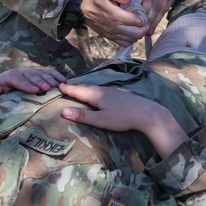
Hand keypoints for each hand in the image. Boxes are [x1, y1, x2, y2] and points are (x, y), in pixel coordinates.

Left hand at [0, 67, 66, 97]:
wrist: (8, 83)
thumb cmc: (3, 90)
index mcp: (11, 76)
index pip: (19, 80)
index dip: (27, 85)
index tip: (34, 90)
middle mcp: (23, 71)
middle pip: (32, 76)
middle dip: (40, 81)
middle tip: (47, 88)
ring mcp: (33, 71)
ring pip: (42, 73)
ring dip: (50, 79)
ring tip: (57, 86)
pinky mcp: (40, 72)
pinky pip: (50, 72)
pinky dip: (57, 76)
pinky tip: (64, 81)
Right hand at [59, 83, 186, 157]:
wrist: (147, 113)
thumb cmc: (122, 118)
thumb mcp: (100, 120)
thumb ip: (82, 116)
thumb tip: (63, 111)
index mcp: (96, 95)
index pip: (78, 90)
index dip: (68, 89)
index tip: (58, 85)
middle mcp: (103, 90)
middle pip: (86, 87)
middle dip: (75, 87)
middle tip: (65, 86)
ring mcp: (113, 90)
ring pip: (95, 88)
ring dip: (85, 88)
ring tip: (79, 89)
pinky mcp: (120, 94)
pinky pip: (102, 90)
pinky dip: (95, 90)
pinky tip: (98, 93)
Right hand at [81, 0, 147, 46]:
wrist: (82, 9)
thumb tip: (129, 0)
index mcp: (114, 15)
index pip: (136, 21)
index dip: (144, 18)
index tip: (144, 14)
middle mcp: (114, 27)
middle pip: (136, 33)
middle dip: (144, 28)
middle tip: (146, 21)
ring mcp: (112, 34)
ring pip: (132, 40)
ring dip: (138, 34)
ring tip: (139, 26)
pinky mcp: (110, 38)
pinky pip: (124, 44)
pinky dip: (131, 40)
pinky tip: (131, 32)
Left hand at [137, 0, 174, 35]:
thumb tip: (140, 14)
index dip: (145, 11)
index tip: (140, 21)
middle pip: (157, 5)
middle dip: (150, 18)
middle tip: (144, 29)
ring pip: (162, 8)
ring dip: (156, 20)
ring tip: (150, 30)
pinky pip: (166, 8)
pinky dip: (160, 16)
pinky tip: (155, 24)